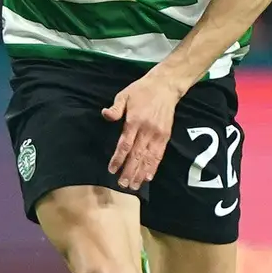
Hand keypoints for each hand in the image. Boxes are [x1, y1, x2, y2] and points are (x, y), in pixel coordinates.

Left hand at [104, 69, 182, 188]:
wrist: (165, 87)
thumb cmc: (141, 91)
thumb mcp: (124, 95)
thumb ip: (116, 108)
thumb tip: (106, 115)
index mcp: (135, 121)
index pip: (125, 144)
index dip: (118, 158)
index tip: (112, 170)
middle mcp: (147, 130)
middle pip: (137, 155)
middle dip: (130, 171)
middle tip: (123, 185)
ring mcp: (158, 134)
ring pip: (149, 158)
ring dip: (141, 173)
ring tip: (134, 186)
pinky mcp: (166, 136)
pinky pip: (159, 155)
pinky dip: (154, 167)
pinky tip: (148, 177)